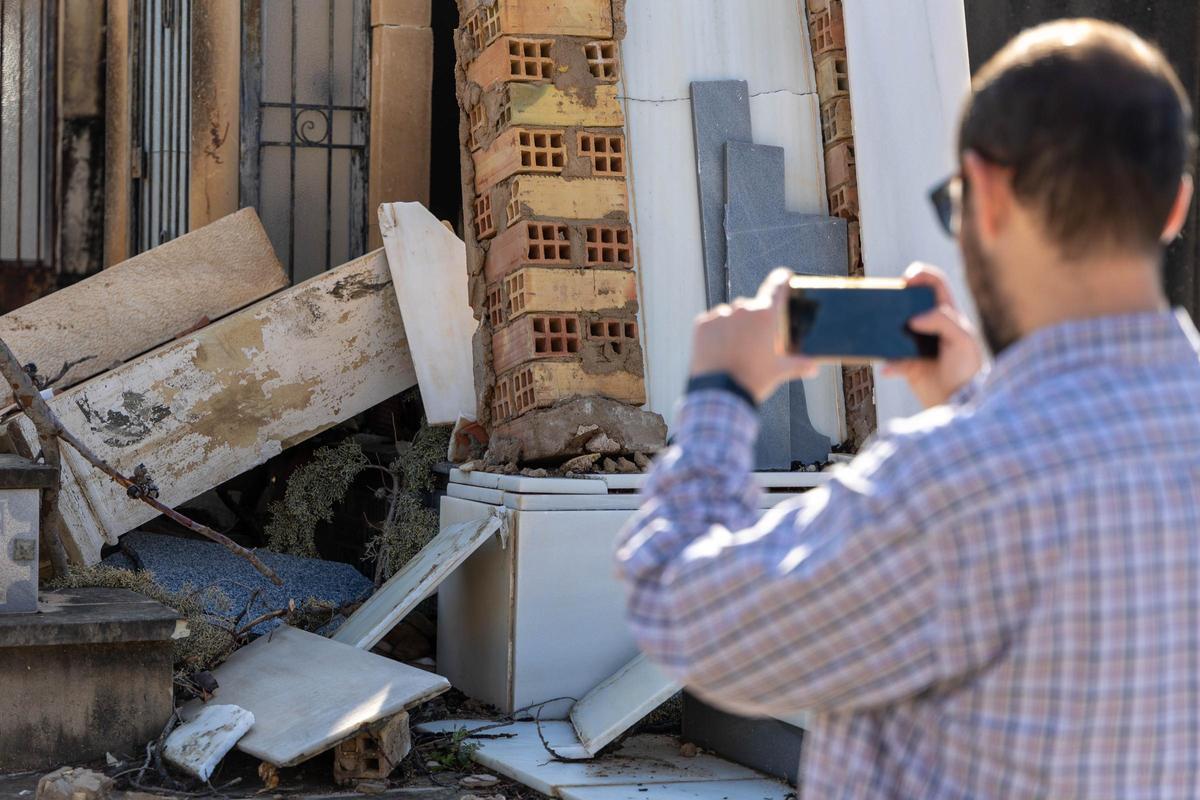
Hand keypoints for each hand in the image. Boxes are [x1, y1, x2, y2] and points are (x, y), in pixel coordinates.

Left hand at [689, 268, 818, 403]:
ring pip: (730, 316)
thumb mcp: (780, 372)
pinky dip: (716, 334)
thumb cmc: (752, 380)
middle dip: (754, 322)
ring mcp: (720, 315)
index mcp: (766, 315)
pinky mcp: (702, 324)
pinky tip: (719, 351)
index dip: (782, 279)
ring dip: (734, 328)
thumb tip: (813, 367)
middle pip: (752, 307)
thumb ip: (800, 364)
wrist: (719, 394)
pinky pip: (712, 323)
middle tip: (754, 345)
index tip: (784, 275)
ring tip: (734, 352)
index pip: (777, 286)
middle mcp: (743, 309)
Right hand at [882, 263, 983, 408]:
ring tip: (879, 333)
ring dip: (885, 331)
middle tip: (886, 304)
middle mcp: (930, 326)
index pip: (934, 284)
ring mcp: (917, 345)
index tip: (906, 280)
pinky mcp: (907, 364)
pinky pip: (890, 359)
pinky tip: (890, 368)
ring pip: (894, 329)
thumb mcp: (963, 339)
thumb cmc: (967, 369)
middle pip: (909, 303)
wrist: (958, 403)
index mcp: (947, 315)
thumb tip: (912, 320)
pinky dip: (888, 363)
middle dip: (896, 300)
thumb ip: (942, 321)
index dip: (920, 274)